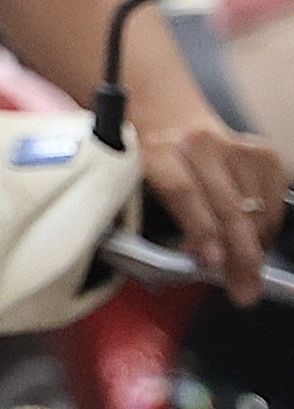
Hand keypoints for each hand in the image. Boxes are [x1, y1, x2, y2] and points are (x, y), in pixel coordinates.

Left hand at [136, 105, 284, 305]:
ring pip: (257, 207)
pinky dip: (267, 224)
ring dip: (254, 244)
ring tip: (244, 267)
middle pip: (228, 206)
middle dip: (239, 255)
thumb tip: (188, 261)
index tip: (212, 264)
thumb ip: (151, 224)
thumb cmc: (147, 165)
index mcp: (156, 152)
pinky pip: (275, 197)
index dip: (200, 230)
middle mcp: (197, 144)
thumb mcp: (133, 189)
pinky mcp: (260, 151)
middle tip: (243, 289)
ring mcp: (233, 145)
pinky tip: (252, 235)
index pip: (183, 192)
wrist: (166, 119)